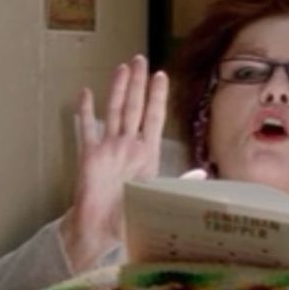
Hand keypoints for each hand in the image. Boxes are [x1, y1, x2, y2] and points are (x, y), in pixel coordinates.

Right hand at [61, 55, 168, 271]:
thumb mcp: (161, 197)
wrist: (103, 230)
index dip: (158, 96)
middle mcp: (127, 145)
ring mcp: (108, 147)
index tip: (162, 75)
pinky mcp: (89, 154)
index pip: (154, 117)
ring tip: (122, 67)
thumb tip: (203, 174)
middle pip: (134, 107)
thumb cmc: (131, 217)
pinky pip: (87, 128)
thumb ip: (180, 182)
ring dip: (118, 89)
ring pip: (114, 111)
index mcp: (146, 153)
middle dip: (139, 83)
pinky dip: (85, 110)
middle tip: (141, 59)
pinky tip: (86, 93)